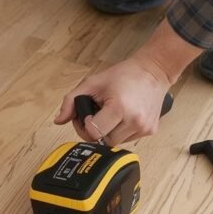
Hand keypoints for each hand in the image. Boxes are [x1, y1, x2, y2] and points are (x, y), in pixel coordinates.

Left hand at [54, 56, 171, 144]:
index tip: (87, 115)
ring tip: (109, 114)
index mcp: (119, 109)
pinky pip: (127, 139)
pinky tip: (121, 117)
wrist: (154, 71)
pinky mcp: (150, 131)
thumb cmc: (123, 75)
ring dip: (108, 132)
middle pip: (103, 141)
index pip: (93, 133)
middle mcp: (134, 121)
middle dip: (95, 131)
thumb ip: (70, 102)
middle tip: (96, 115)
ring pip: (115, 142)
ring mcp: (144, 128)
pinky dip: (120, 131)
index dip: (84, 126)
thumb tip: (58, 120)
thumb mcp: (91, 83)